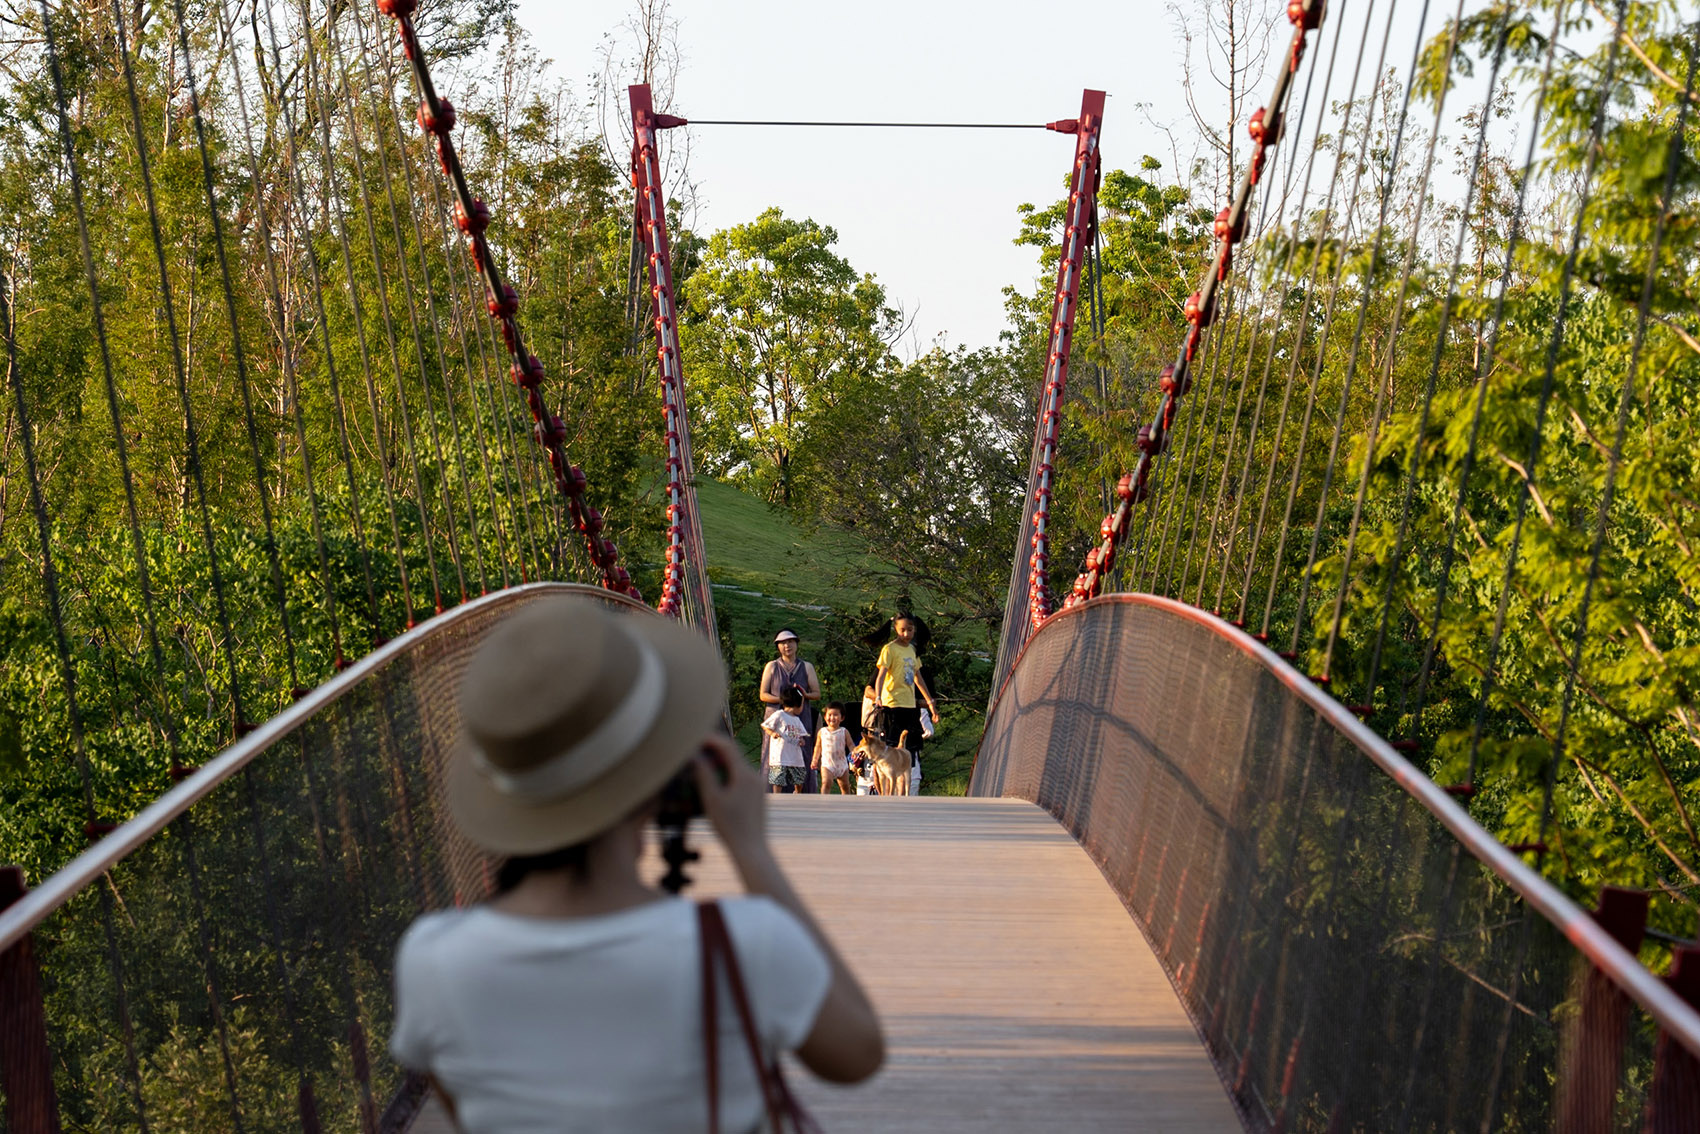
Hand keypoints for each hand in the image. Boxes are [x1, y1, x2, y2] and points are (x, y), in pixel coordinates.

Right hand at [693, 734, 767, 860]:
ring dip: (718, 764)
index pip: (726, 745)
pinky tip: (713, 786)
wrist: (751, 849)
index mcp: (744, 773)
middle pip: (732, 754)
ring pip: (735, 767)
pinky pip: (740, 778)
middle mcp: (754, 775)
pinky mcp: (756, 795)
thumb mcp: (711, 798)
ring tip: (700, 770)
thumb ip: (703, 773)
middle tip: (693, 752)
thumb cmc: (729, 826)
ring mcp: (757, 786)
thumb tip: (695, 755)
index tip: (693, 738)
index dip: (709, 739)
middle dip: (712, 751)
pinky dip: (726, 775)